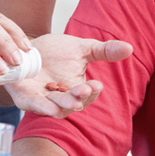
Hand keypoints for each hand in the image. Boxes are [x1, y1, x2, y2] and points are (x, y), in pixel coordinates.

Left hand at [5, 34, 132, 117]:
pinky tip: (49, 107)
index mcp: (76, 89)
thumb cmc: (55, 52)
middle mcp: (61, 98)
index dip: (92, 91)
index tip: (97, 85)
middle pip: (72, 104)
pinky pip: (34, 105)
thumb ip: (105, 50)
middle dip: (78, 98)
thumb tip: (129, 48)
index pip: (88, 94)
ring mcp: (43, 100)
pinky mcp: (25, 99)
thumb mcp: (82, 48)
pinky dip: (42, 107)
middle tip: (84, 91)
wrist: (26, 48)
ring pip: (55, 108)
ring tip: (72, 101)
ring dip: (63, 105)